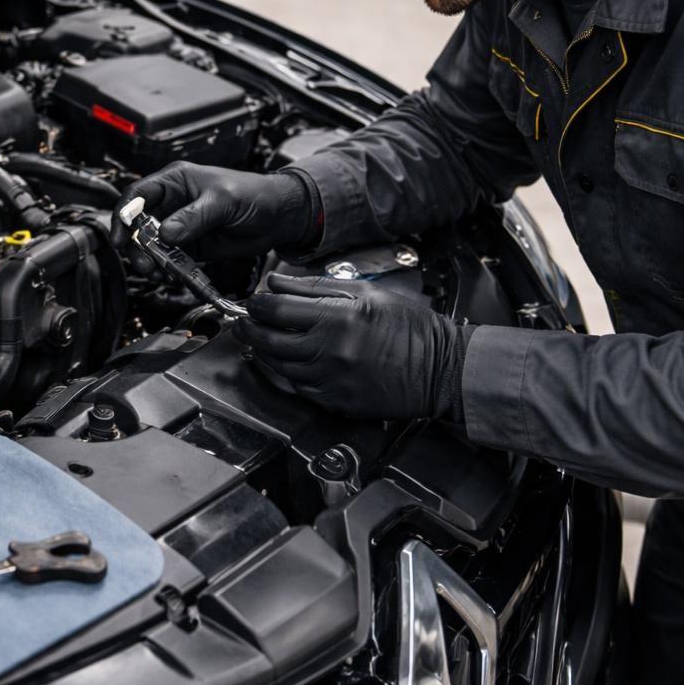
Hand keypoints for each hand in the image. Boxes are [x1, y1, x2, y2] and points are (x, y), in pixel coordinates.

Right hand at [113, 162, 318, 263]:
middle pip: (137, 223)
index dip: (123, 214)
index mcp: (175, 181)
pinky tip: (169, 274)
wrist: (277, 217)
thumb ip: (194, 216)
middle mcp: (172, 202)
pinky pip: (168, 258)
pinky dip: (164, 268)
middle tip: (144, 263)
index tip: (121, 236)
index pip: (137, 195)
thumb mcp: (223, 200)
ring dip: (148, 259)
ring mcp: (179, 226)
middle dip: (135, 244)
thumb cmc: (254, 194)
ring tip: (157, 271)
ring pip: (149, 244)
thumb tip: (166, 234)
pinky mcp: (189, 246)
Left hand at [235, 273, 473, 419]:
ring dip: (263, 352)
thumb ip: (316, 287)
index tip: (251, 302)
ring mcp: (331, 380)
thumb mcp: (366, 294)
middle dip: (249, 329)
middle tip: (243, 322)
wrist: (440, 369)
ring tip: (259, 341)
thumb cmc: (410, 328)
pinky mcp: (336, 401)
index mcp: (338, 319)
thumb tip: (278, 282)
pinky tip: (286, 362)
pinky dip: (286, 374)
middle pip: (269, 341)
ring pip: (279, 367)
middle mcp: (330, 352)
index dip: (256, 305)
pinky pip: (298, 387)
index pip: (277, 310)